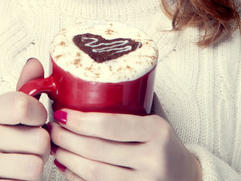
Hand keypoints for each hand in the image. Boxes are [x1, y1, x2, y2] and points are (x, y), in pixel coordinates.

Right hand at [0, 58, 49, 180]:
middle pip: (38, 139)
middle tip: (28, 146)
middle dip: (42, 146)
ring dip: (36, 165)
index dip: (40, 115)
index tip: (35, 120)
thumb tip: (34, 62)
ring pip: (35, 165)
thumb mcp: (11, 111)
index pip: (23, 105)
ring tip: (22, 160)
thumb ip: (26, 87)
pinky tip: (14, 175)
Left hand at [50, 97, 200, 180]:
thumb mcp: (158, 118)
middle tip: (53, 127)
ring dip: (68, 158)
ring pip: (94, 173)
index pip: (111, 125)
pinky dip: (76, 178)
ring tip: (56, 145)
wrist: (187, 179)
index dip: (81, 121)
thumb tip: (98, 71)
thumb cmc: (166, 144)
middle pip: (98, 150)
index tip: (62, 112)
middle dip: (67, 138)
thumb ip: (136, 96)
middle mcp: (152, 160)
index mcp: (157, 132)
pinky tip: (67, 167)